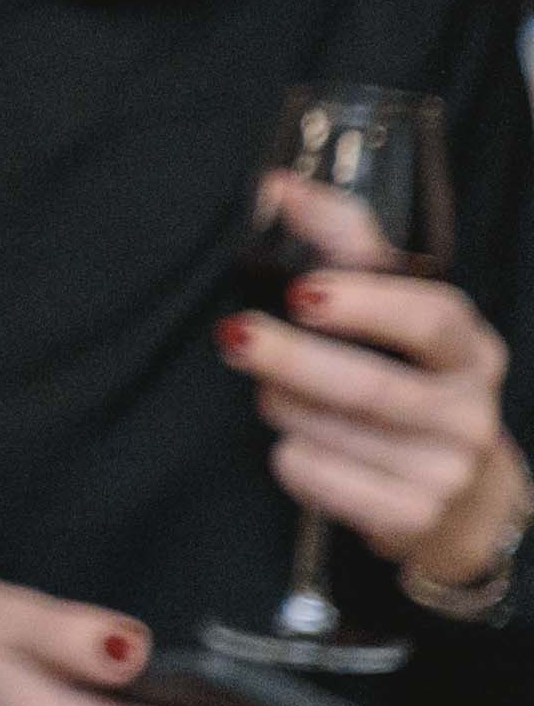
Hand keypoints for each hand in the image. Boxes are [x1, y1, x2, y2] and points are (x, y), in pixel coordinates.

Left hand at [228, 171, 533, 595]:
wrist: (464, 505)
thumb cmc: (413, 388)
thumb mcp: (400, 318)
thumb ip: (347, 247)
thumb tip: (277, 185)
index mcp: (471, 350)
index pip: (433, 318)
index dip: (368, 303)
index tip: (303, 292)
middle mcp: (471, 411)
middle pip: (374, 386)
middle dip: (292, 359)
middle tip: (234, 335)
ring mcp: (448, 471)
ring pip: (335, 433)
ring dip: (283, 406)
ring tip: (272, 393)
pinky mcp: (415, 520)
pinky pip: (325, 481)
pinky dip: (292, 459)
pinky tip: (294, 445)